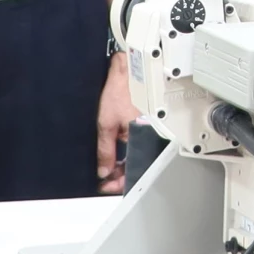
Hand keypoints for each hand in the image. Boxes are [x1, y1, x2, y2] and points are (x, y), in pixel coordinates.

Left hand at [96, 54, 136, 195]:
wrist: (130, 68)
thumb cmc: (121, 89)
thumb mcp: (106, 123)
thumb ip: (105, 150)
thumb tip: (104, 170)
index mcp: (142, 137)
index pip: (133, 169)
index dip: (118, 182)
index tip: (105, 185)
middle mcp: (150, 135)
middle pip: (136, 163)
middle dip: (120, 174)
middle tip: (105, 177)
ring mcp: (149, 129)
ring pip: (137, 154)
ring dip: (123, 163)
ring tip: (109, 165)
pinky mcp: (147, 122)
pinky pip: (138, 143)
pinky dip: (128, 150)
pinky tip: (117, 151)